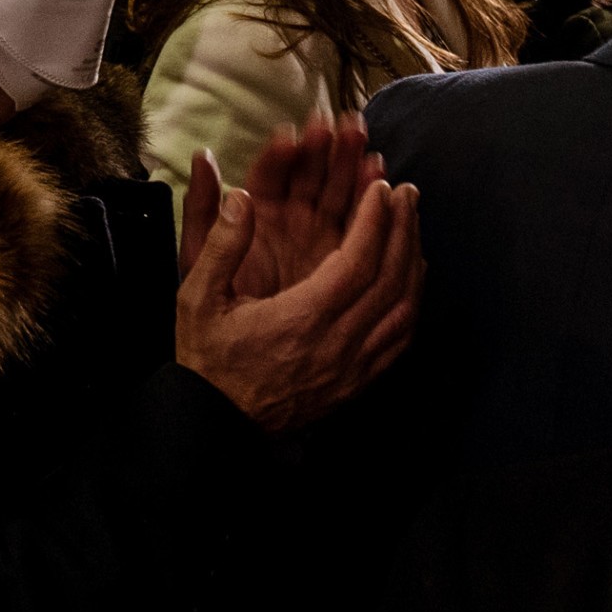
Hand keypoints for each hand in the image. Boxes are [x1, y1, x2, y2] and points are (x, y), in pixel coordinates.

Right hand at [172, 135, 421, 431]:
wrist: (220, 422)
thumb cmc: (209, 358)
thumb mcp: (198, 297)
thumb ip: (221, 245)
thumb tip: (240, 198)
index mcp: (301, 318)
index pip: (356, 262)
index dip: (374, 221)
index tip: (380, 189)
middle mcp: (337, 344)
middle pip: (390, 280)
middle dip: (403, 229)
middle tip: (406, 193)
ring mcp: (353, 366)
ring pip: (404, 308)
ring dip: (413, 261)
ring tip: (413, 226)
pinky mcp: (359, 381)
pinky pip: (401, 338)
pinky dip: (413, 300)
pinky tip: (411, 277)